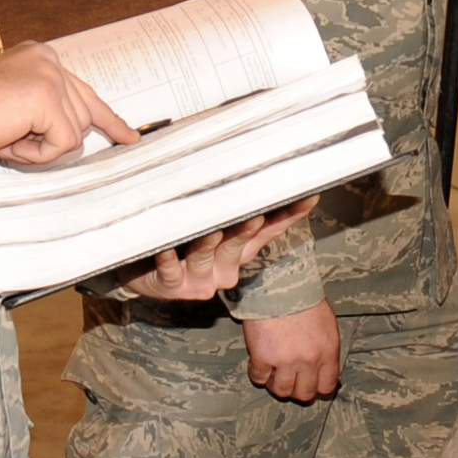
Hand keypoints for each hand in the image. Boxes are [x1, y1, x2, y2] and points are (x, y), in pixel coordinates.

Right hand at [0, 43, 135, 165]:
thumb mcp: (11, 107)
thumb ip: (44, 112)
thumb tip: (75, 134)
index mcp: (38, 58)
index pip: (84, 91)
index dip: (106, 118)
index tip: (127, 136)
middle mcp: (48, 60)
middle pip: (83, 114)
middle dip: (60, 139)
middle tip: (19, 144)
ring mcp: (50, 76)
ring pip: (74, 132)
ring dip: (39, 148)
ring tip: (3, 137)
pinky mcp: (47, 96)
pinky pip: (63, 142)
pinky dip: (37, 154)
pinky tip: (8, 142)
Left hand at [121, 197, 316, 300]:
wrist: (149, 277)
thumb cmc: (184, 248)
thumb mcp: (216, 231)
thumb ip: (233, 209)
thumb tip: (254, 172)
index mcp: (240, 252)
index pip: (270, 231)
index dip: (289, 215)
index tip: (308, 196)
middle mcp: (225, 268)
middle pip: (238, 244)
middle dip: (245, 229)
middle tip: (253, 215)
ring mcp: (200, 279)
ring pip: (204, 257)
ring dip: (207, 244)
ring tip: (210, 231)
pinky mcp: (172, 286)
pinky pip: (170, 270)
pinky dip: (167, 259)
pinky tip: (165, 248)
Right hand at [245, 299, 341, 401]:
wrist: (279, 285)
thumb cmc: (304, 300)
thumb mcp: (327, 325)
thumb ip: (327, 350)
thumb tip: (327, 370)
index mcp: (328, 352)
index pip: (327, 386)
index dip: (318, 389)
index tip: (311, 384)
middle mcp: (309, 360)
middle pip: (304, 394)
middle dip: (298, 390)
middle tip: (291, 380)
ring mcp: (285, 361)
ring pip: (282, 391)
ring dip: (277, 384)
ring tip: (274, 372)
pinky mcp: (262, 358)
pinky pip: (259, 378)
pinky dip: (258, 374)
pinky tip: (260, 364)